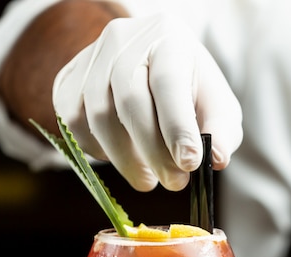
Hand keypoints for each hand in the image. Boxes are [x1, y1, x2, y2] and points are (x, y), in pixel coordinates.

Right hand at [53, 14, 242, 190]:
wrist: (152, 61)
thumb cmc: (190, 86)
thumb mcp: (217, 102)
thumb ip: (221, 129)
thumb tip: (217, 158)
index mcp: (168, 40)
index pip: (168, 83)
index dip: (178, 127)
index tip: (190, 164)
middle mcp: (124, 41)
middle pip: (131, 102)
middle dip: (154, 152)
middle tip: (174, 183)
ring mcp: (91, 58)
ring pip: (98, 117)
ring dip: (125, 159)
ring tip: (148, 179)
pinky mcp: (69, 79)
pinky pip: (74, 122)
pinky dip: (98, 150)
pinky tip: (122, 158)